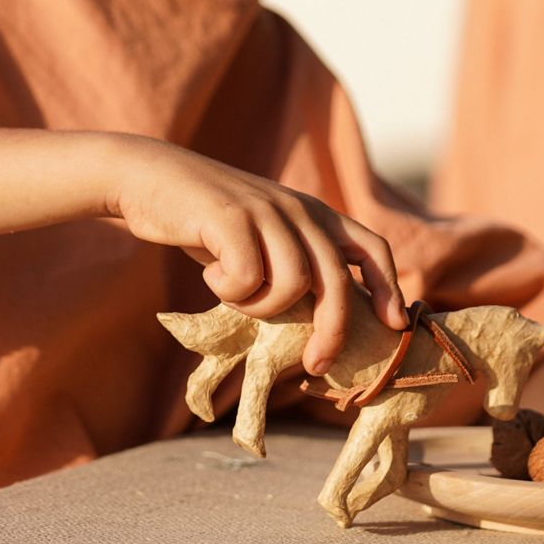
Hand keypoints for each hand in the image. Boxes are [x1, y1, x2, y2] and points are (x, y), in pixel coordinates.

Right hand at [105, 136, 408, 372]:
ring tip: (232, 292)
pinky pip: (247, 278)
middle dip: (332, 331)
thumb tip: (325, 322)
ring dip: (261, 305)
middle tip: (314, 364)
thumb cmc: (209, 222)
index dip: (388, 287)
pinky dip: (229, 290)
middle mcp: (299, 210)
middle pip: (336, 279)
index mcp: (314, 214)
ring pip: (293, 283)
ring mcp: (267, 210)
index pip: (372, 247)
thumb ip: (293, 265)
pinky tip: (210, 275)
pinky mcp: (232, 217)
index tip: (394, 324)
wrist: (149, 178)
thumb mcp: (262, 238)